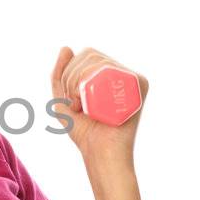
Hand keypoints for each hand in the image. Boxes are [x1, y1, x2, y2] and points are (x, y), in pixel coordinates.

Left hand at [50, 46, 148, 162]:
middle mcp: (121, 73)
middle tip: (75, 104)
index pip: (86, 55)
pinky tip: (92, 103)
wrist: (100, 152)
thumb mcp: (62, 99)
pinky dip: (95, 82)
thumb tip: (66, 47)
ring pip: (99, 62)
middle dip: (72, 77)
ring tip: (83, 106)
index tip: (69, 98)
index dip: (70, 71)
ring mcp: (131, 78)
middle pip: (91, 55)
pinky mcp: (139, 85)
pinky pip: (113, 70)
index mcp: (107, 74)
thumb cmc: (84, 130)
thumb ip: (60, 74)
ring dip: (79, 82)